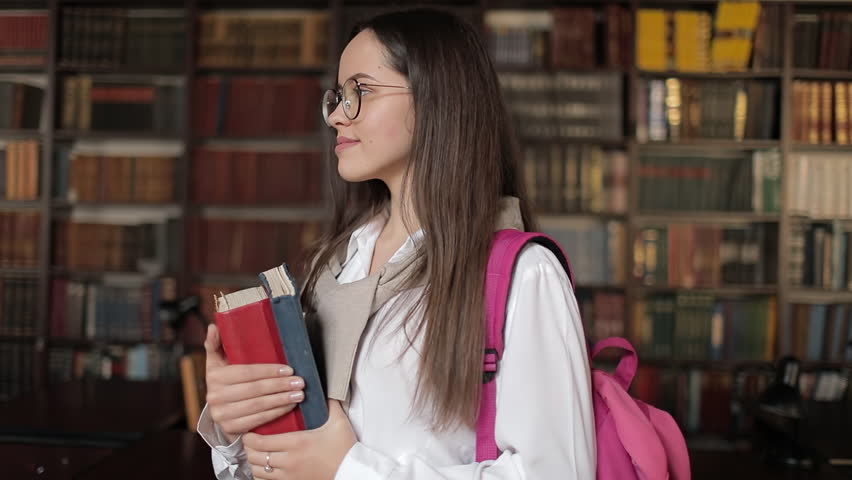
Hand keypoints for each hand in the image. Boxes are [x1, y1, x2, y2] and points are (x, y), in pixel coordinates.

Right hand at [204, 324, 305, 442]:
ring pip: (258, 406)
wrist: (220, 411)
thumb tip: (213, 326)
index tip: (289, 369)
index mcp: (213, 376)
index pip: (246, 372)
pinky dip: (276, 413)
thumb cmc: (225, 381)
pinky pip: (258, 420)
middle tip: (300, 382)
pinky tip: (289, 406)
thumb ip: (215, 344)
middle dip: (280, 385)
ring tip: (299, 394)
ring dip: (281, 400)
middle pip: (254, 390)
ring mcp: (222, 415)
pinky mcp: (231, 429)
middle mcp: (215, 397)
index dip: (269, 371)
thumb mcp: (217, 363)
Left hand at [243, 400, 356, 479]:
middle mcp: (289, 460)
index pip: (260, 441)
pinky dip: (262, 475)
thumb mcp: (338, 422)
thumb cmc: (345, 449)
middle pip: (255, 456)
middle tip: (251, 440)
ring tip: (256, 453)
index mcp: (297, 442)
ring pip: (258, 471)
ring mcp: (290, 475)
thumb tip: (323, 389)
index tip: (250, 430)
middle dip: (249, 448)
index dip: (249, 436)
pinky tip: (265, 467)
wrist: (352, 472)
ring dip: (254, 462)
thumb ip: (329, 403)